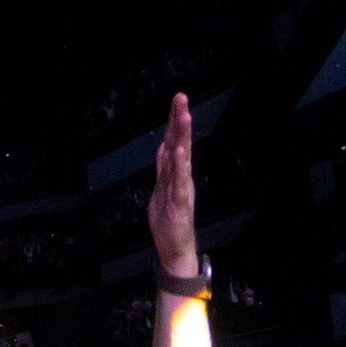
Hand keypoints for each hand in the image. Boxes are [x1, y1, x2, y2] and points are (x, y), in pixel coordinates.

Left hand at [148, 92, 199, 276]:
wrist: (175, 249)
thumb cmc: (170, 222)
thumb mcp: (162, 191)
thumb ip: (164, 170)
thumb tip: (164, 149)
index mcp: (175, 174)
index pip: (173, 143)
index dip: (173, 123)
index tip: (176, 101)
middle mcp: (181, 178)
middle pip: (180, 144)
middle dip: (179, 120)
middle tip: (181, 97)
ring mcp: (182, 189)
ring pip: (182, 159)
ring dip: (182, 137)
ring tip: (184, 116)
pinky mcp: (180, 203)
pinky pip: (179, 182)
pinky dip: (179, 167)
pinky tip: (180, 153)